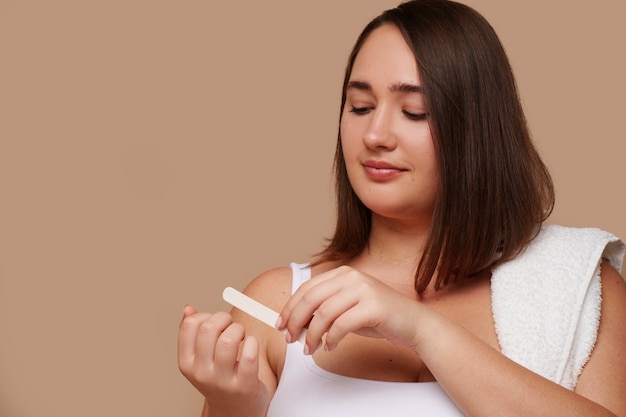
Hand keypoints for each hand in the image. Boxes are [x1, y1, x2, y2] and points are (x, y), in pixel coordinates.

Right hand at [178, 306, 269, 416]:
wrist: (234, 412)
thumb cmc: (219, 379)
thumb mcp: (200, 360)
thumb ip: (193, 334)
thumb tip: (188, 309)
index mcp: (187, 363)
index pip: (189, 325)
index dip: (206, 315)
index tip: (215, 322)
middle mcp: (201, 373)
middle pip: (209, 329)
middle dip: (224, 318)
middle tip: (231, 325)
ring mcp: (222, 381)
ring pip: (228, 339)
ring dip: (239, 330)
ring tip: (241, 336)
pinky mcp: (244, 385)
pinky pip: (249, 353)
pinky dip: (253, 343)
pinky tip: (251, 347)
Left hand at [276, 265, 424, 354]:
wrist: (413, 323)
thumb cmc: (378, 317)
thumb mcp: (348, 308)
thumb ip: (325, 310)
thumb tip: (296, 324)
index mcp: (343, 273)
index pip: (307, 289)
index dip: (290, 307)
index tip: (280, 324)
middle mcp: (352, 277)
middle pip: (311, 299)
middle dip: (296, 321)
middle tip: (290, 339)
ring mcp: (363, 290)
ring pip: (324, 313)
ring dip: (312, 335)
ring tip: (310, 349)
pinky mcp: (373, 306)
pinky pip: (342, 324)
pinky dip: (331, 338)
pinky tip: (330, 347)